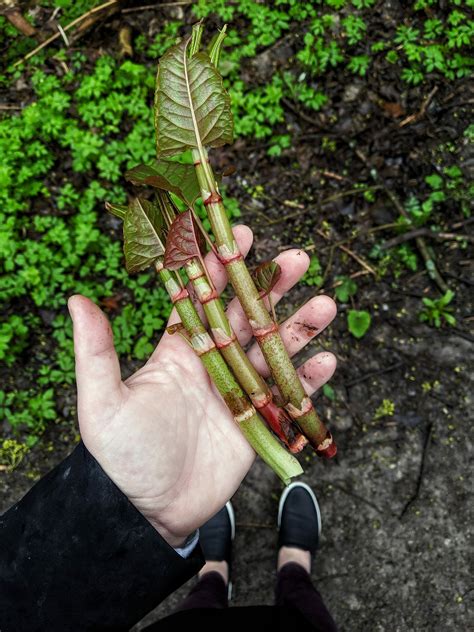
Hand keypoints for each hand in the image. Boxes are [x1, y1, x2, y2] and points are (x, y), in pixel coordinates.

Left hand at [69, 225, 336, 547]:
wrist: (148, 511)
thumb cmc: (120, 456)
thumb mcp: (102, 403)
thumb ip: (96, 351)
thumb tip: (76, 299)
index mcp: (177, 351)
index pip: (202, 298)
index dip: (220, 267)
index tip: (238, 236)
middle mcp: (212, 364)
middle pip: (247, 316)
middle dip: (272, 286)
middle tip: (297, 259)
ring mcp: (238, 392)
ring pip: (274, 350)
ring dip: (300, 328)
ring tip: (325, 304)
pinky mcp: (256, 421)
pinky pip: (288, 395)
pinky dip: (309, 381)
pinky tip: (327, 362)